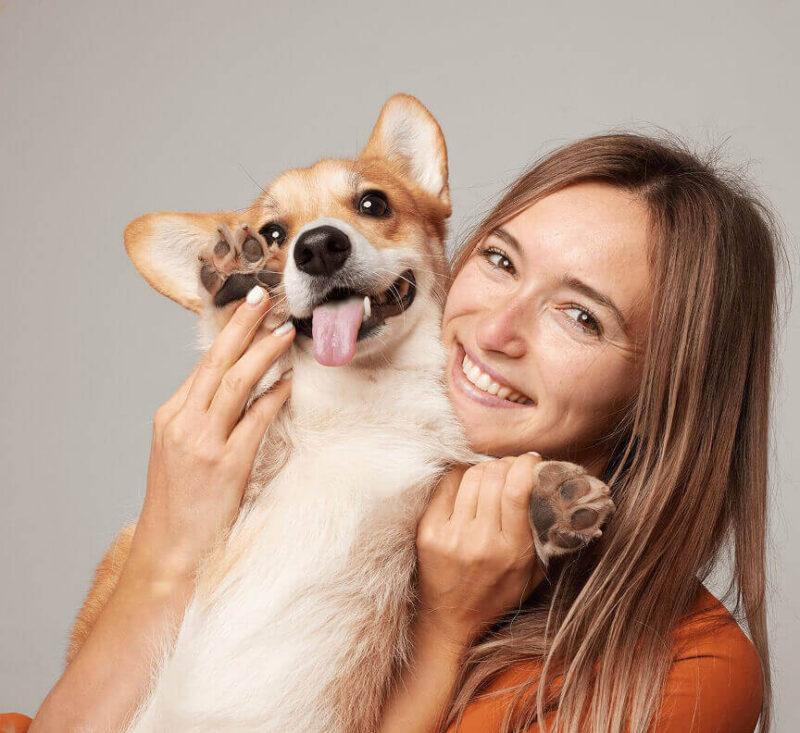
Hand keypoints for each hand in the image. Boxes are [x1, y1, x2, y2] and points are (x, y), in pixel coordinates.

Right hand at [124, 287, 294, 584]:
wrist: (168, 555)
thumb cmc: (179, 506)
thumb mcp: (181, 454)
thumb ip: (204, 420)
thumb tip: (239, 390)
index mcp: (171, 417)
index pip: (204, 365)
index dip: (228, 334)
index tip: (247, 309)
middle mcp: (183, 422)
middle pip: (217, 362)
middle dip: (242, 325)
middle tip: (264, 296)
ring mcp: (203, 442)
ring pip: (236, 383)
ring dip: (264, 352)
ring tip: (285, 330)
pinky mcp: (226, 465)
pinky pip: (255, 420)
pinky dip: (274, 397)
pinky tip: (290, 382)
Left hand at [415, 454, 544, 646]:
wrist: (451, 619)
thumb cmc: (497, 593)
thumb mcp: (533, 571)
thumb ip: (545, 534)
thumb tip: (556, 489)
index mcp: (512, 550)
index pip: (517, 491)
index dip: (525, 466)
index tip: (531, 460)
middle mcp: (480, 541)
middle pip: (492, 477)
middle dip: (506, 463)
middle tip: (511, 465)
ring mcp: (451, 535)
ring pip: (469, 477)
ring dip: (484, 467)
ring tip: (492, 473)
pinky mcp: (428, 532)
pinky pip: (446, 486)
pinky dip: (460, 478)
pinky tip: (468, 483)